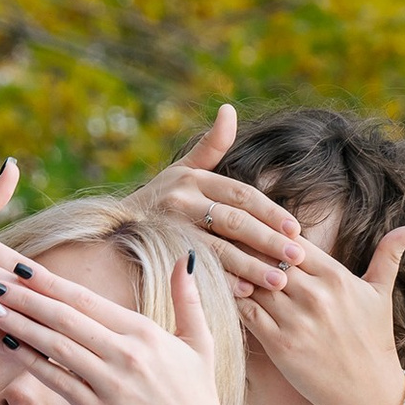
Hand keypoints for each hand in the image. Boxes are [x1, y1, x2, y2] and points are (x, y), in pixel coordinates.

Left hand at [0, 252, 256, 404]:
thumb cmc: (196, 396)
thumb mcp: (199, 343)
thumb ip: (187, 300)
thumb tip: (182, 259)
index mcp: (144, 332)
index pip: (87, 300)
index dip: (51, 282)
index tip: (21, 268)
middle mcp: (126, 354)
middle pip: (65, 318)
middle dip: (25, 297)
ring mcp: (110, 383)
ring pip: (56, 346)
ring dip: (21, 326)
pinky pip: (57, 381)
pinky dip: (31, 361)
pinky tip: (8, 346)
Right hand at [123, 103, 304, 296]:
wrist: (108, 236)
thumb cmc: (154, 202)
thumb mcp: (180, 170)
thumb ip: (210, 146)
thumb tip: (229, 110)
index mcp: (192, 179)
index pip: (242, 195)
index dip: (271, 212)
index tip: (296, 229)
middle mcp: (180, 200)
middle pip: (234, 221)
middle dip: (268, 240)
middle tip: (296, 257)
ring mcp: (167, 228)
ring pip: (218, 248)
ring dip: (251, 266)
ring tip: (279, 281)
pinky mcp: (158, 253)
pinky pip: (197, 270)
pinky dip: (222, 282)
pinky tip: (245, 294)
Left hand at [235, 227, 404, 404]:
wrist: (366, 392)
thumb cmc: (372, 341)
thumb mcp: (381, 294)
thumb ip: (389, 255)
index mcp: (336, 277)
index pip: (293, 242)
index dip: (269, 233)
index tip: (250, 225)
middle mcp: (316, 295)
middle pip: (268, 258)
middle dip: (244, 246)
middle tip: (219, 235)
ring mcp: (296, 320)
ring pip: (253, 283)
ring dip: (233, 271)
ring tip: (212, 258)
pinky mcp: (279, 344)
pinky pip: (246, 313)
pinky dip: (232, 300)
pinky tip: (218, 292)